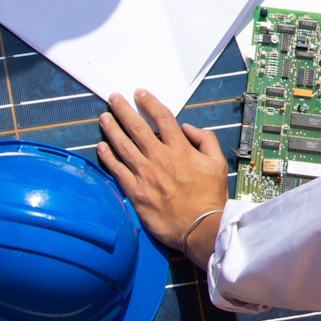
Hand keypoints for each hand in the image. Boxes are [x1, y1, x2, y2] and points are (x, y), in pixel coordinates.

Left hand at [96, 89, 231, 264]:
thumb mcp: (218, 164)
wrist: (199, 227)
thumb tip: (189, 128)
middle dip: (123, 110)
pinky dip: (107, 156)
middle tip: (114, 98)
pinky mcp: (135, 191)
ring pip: (123, 145)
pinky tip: (101, 147)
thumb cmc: (209, 198)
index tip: (140, 94)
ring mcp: (145, 174)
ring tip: (104, 117)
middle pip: (137, 127)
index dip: (149, 103)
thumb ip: (206, 140)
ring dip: (111, 129)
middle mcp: (160, 158)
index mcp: (181, 149)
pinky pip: (117, 169)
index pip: (162, 118)